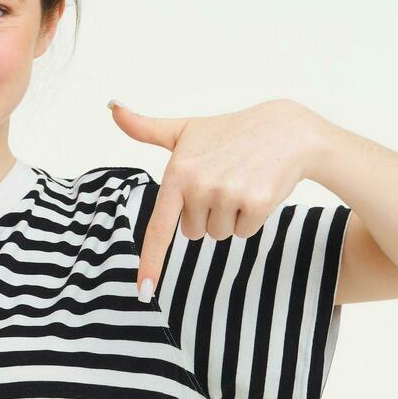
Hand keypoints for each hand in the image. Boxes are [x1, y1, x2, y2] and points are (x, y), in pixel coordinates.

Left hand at [109, 97, 325, 298]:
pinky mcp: (256, 203)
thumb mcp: (186, 129)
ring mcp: (228, 195)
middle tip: (223, 180)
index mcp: (178, 173)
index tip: (144, 291)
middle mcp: (200, 186)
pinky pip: (244, 232)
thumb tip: (112, 107)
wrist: (285, 129)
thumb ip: (146, 128)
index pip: (159, 227)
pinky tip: (257, 189)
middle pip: (194, 232)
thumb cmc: (230, 131)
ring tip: (240, 182)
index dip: (151, 262)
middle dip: (207, 213)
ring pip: (219, 234)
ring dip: (230, 216)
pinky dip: (251, 217)